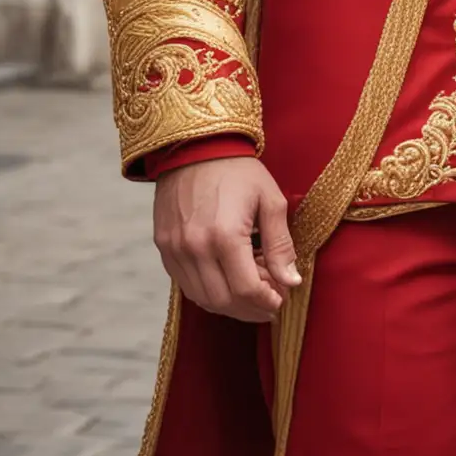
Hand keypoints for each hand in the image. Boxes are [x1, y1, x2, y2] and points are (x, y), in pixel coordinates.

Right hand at [153, 155, 300, 321]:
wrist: (195, 146)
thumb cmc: (238, 171)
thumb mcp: (269, 200)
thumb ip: (281, 245)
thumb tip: (291, 282)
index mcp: (224, 236)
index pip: (246, 290)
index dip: (266, 302)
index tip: (280, 300)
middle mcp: (195, 248)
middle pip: (223, 301)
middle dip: (249, 309)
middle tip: (268, 303)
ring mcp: (175, 250)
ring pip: (201, 298)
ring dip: (228, 305)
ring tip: (249, 293)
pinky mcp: (164, 247)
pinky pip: (185, 284)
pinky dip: (207, 291)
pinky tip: (225, 282)